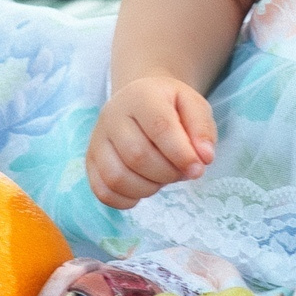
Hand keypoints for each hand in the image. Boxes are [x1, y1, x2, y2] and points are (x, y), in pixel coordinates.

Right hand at [87, 75, 218, 209]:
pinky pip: (103, 191)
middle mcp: (112, 115)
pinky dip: (127, 199)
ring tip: (163, 178)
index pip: (159, 127)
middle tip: (181, 172)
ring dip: (148, 188)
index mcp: (141, 96)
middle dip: (167, 173)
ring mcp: (97, 139)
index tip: (198, 169)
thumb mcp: (193, 106)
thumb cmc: (170, 106)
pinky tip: (144, 188)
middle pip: (137, 155)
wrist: (139, 102)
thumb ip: (202, 130)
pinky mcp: (91, 161)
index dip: (181, 154)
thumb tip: (204, 158)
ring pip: (117, 177)